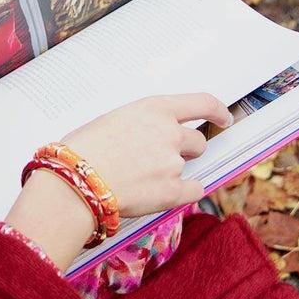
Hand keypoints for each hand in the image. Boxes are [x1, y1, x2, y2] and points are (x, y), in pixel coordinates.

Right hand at [61, 93, 232, 216]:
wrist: (73, 183)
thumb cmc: (81, 150)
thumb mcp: (112, 120)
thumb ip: (141, 123)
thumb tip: (151, 135)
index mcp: (154, 109)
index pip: (203, 103)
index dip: (218, 111)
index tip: (224, 117)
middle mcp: (169, 132)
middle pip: (197, 141)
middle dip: (186, 150)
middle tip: (161, 159)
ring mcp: (172, 163)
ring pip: (188, 166)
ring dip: (173, 171)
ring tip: (142, 178)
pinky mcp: (171, 192)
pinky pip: (193, 191)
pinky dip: (184, 193)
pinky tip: (162, 194)